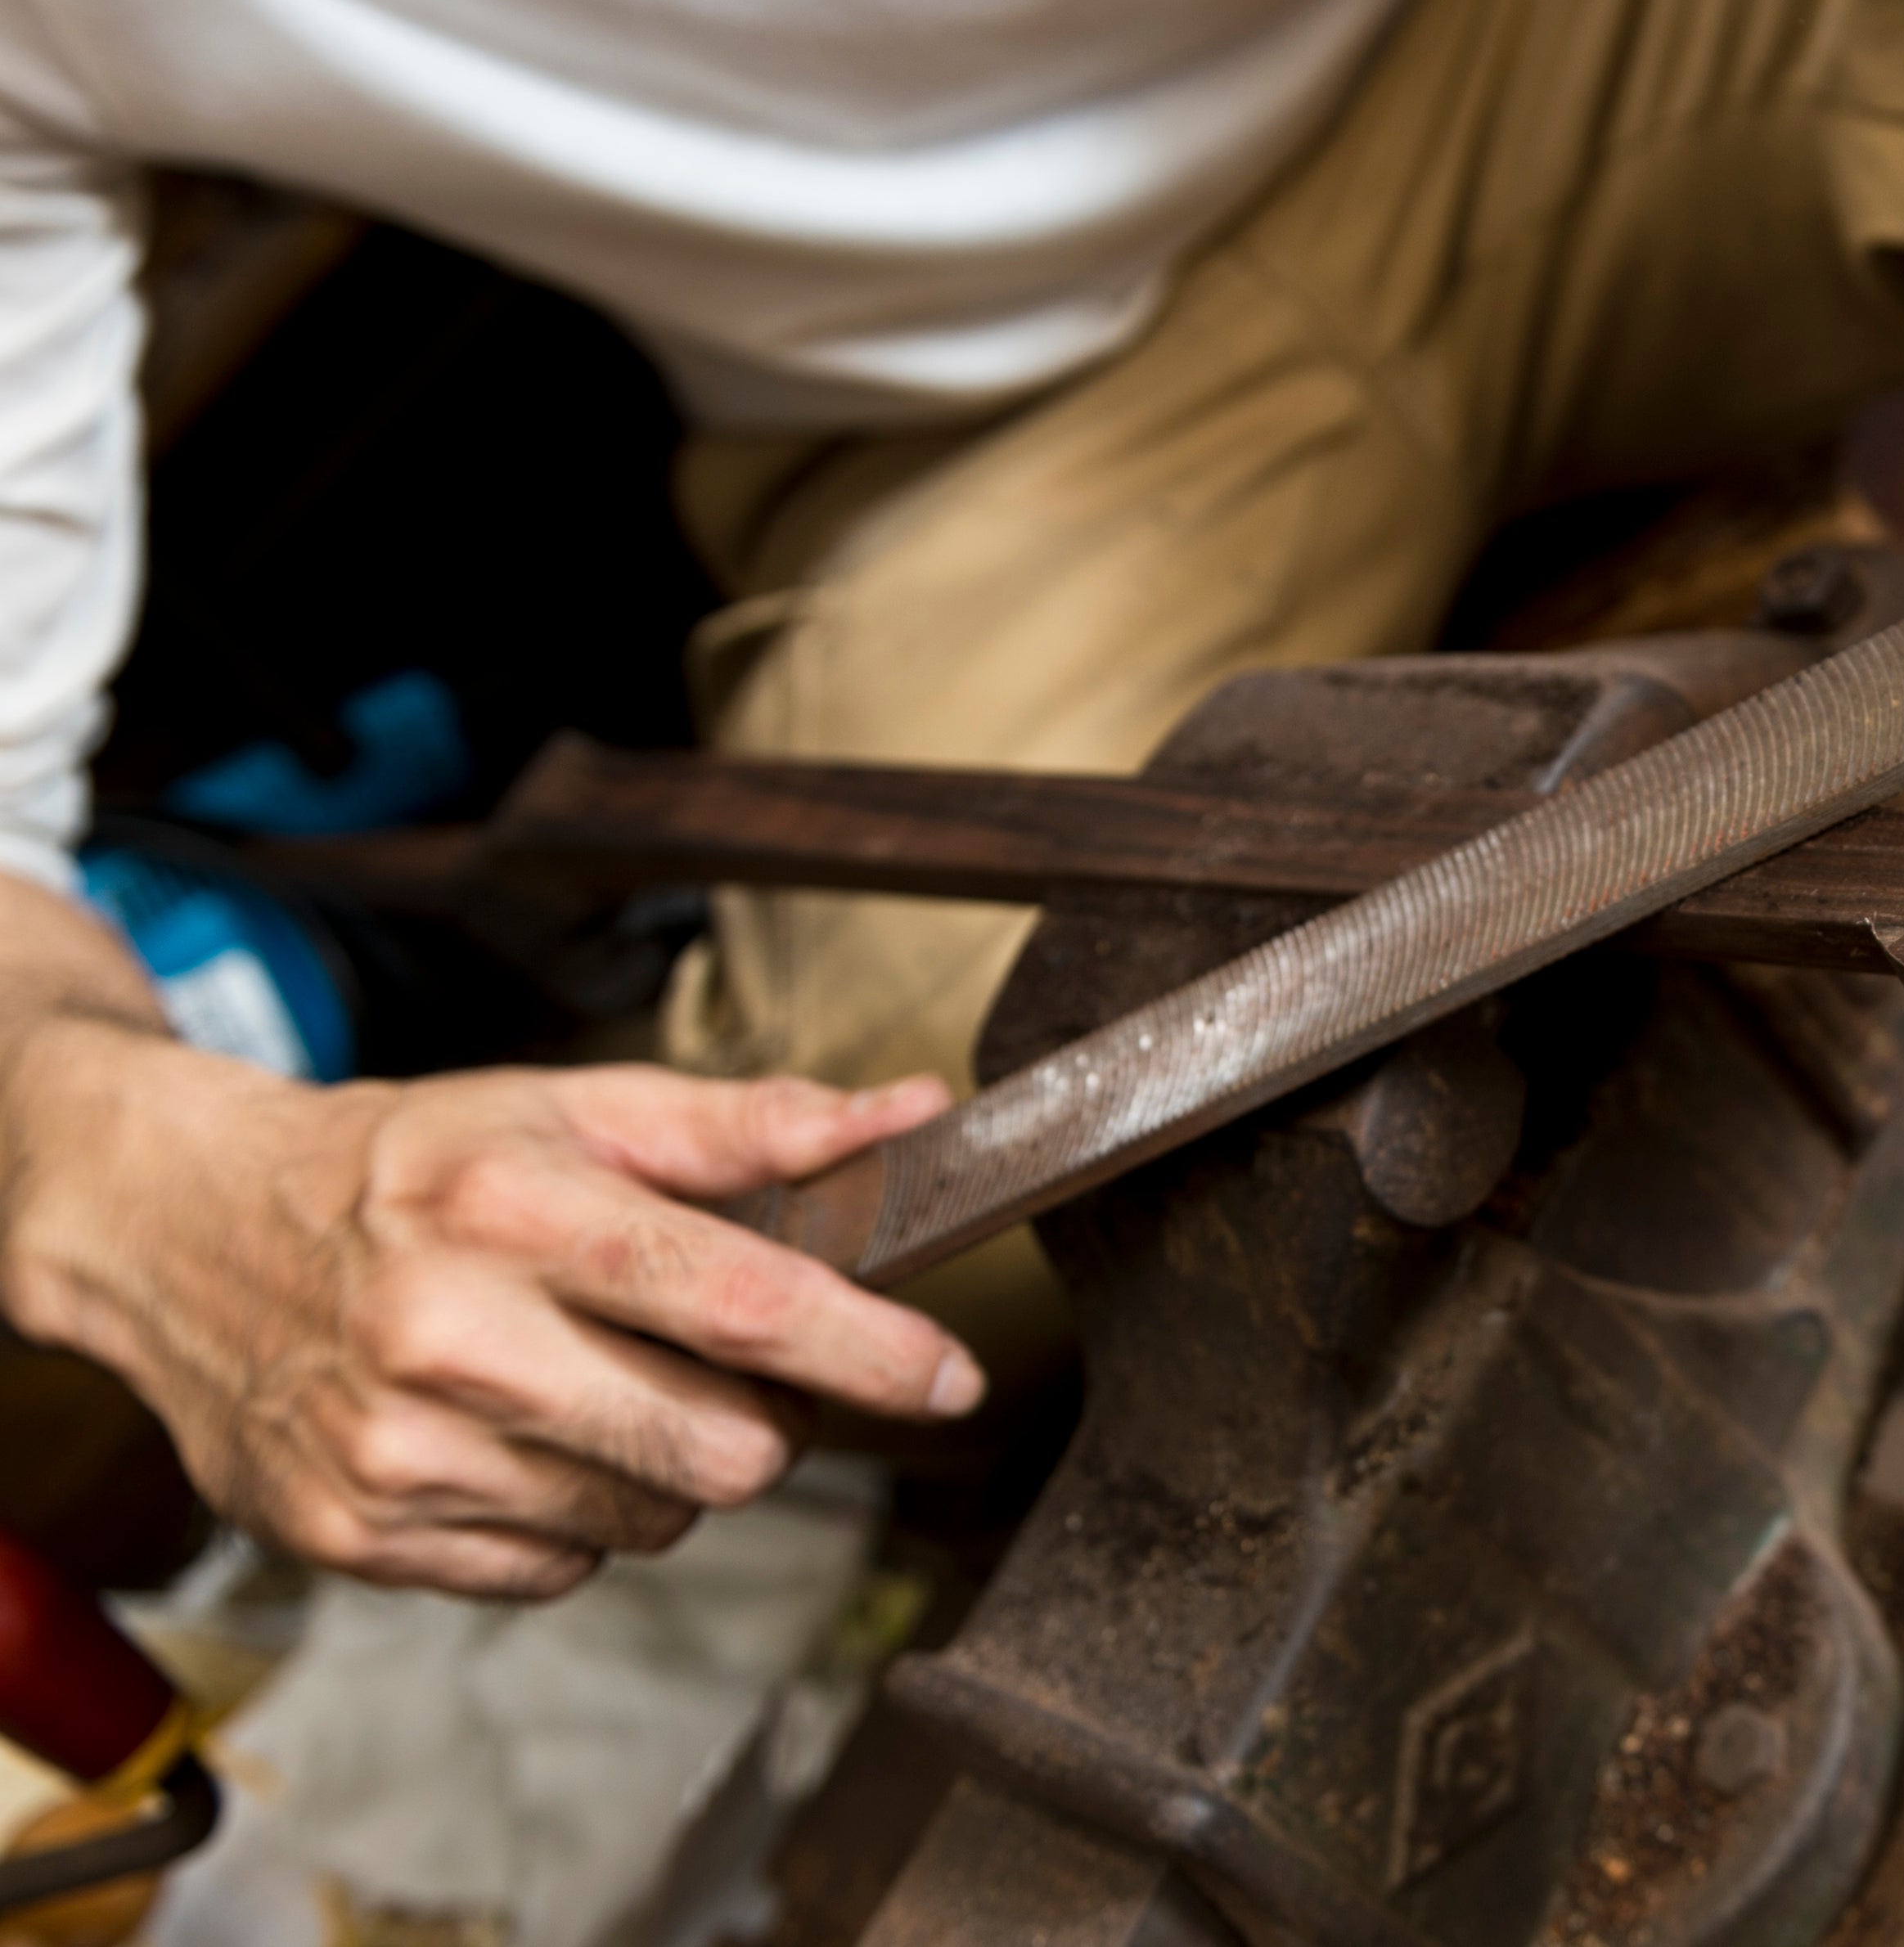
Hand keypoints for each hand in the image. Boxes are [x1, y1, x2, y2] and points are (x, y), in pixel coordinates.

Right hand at [0, 1024, 982, 1599]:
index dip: (870, 1350)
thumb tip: (909, 1116)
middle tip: (730, 1366)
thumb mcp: (573, 1107)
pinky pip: (560, 1567)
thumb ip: (753, 1123)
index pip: (740, 1300)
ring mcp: (398, 1452)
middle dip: (769, 1419)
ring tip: (597, 1381)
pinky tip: (525, 1435)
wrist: (183, 1231)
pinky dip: (577, 1513)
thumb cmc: (407, 1164)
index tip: (949, 1377)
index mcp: (514, 1207)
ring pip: (653, 1518)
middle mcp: (449, 1336)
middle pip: (721, 1447)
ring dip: (669, 1463)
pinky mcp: (361, 1537)